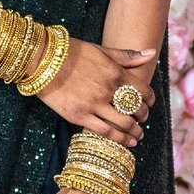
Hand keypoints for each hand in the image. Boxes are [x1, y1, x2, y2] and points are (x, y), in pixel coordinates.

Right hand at [33, 39, 156, 147]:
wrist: (42, 60)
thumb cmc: (71, 52)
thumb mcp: (101, 50)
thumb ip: (127, 56)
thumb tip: (151, 53)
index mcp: (115, 73)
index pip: (143, 90)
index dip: (150, 99)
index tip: (150, 104)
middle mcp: (108, 90)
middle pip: (135, 109)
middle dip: (142, 117)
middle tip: (142, 120)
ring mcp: (94, 104)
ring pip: (123, 124)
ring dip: (134, 132)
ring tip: (138, 136)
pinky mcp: (79, 116)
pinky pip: (104, 132)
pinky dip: (118, 139)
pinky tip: (126, 143)